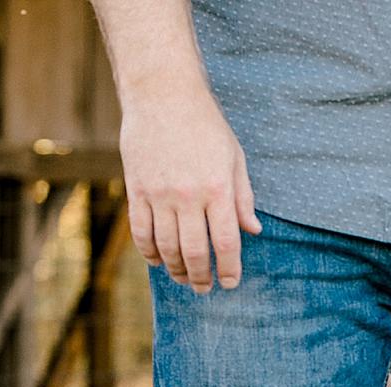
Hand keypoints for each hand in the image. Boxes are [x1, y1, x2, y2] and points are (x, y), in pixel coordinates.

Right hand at [119, 82, 261, 292]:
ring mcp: (159, 193)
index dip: (228, 269)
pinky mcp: (137, 188)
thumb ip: (243, 198)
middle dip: (200, 276)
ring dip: (175, 269)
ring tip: (184, 278)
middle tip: (204, 289)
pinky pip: (140, 230)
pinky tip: (157, 261)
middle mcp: (188, 196)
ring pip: (165, 246)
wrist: (163, 94)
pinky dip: (148, 251)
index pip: (225, 242)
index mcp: (218, 190)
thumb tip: (254, 231)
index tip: (229, 283)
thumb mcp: (234, 159)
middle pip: (193, 251)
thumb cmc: (205, 126)